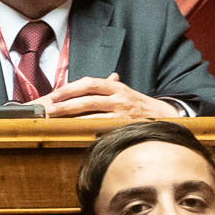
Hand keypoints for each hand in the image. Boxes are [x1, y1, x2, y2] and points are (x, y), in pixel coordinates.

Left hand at [37, 74, 186, 121]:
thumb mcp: (124, 92)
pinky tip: (76, 132)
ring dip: (73, 118)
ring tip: (57, 121)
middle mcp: (118, 97)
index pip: (89, 83)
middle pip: (88, 98)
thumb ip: (108, 87)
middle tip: (50, 109)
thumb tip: (91, 82)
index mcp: (115, 87)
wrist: (164, 116)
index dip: (70, 88)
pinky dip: (89, 130)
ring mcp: (122, 113)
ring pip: (93, 114)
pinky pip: (103, 128)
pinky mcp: (124, 126)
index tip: (56, 94)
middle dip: (67, 104)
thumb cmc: (138, 104)